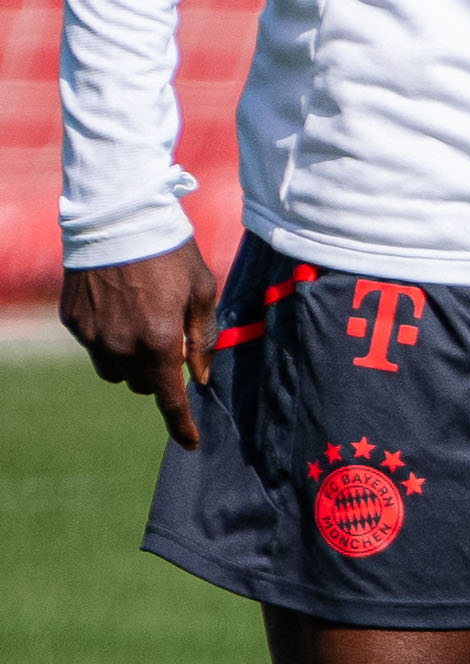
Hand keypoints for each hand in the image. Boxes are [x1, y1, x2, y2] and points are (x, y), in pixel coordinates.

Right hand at [58, 241, 207, 448]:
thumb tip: (199, 377)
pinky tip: (119, 308)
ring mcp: (92, 335)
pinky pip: (93, 346)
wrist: (117, 221)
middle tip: (168, 342)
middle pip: (139, 384)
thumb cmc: (170, 254)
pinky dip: (108, 338)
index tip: (191, 442)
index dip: (180, 424)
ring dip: (130, 361)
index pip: (168, 397)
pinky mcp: (73, 321)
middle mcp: (121, 345)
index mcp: (159, 340)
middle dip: (156, 374)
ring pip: (114, 371)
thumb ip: (202, 339)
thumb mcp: (202, 292)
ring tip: (142, 323)